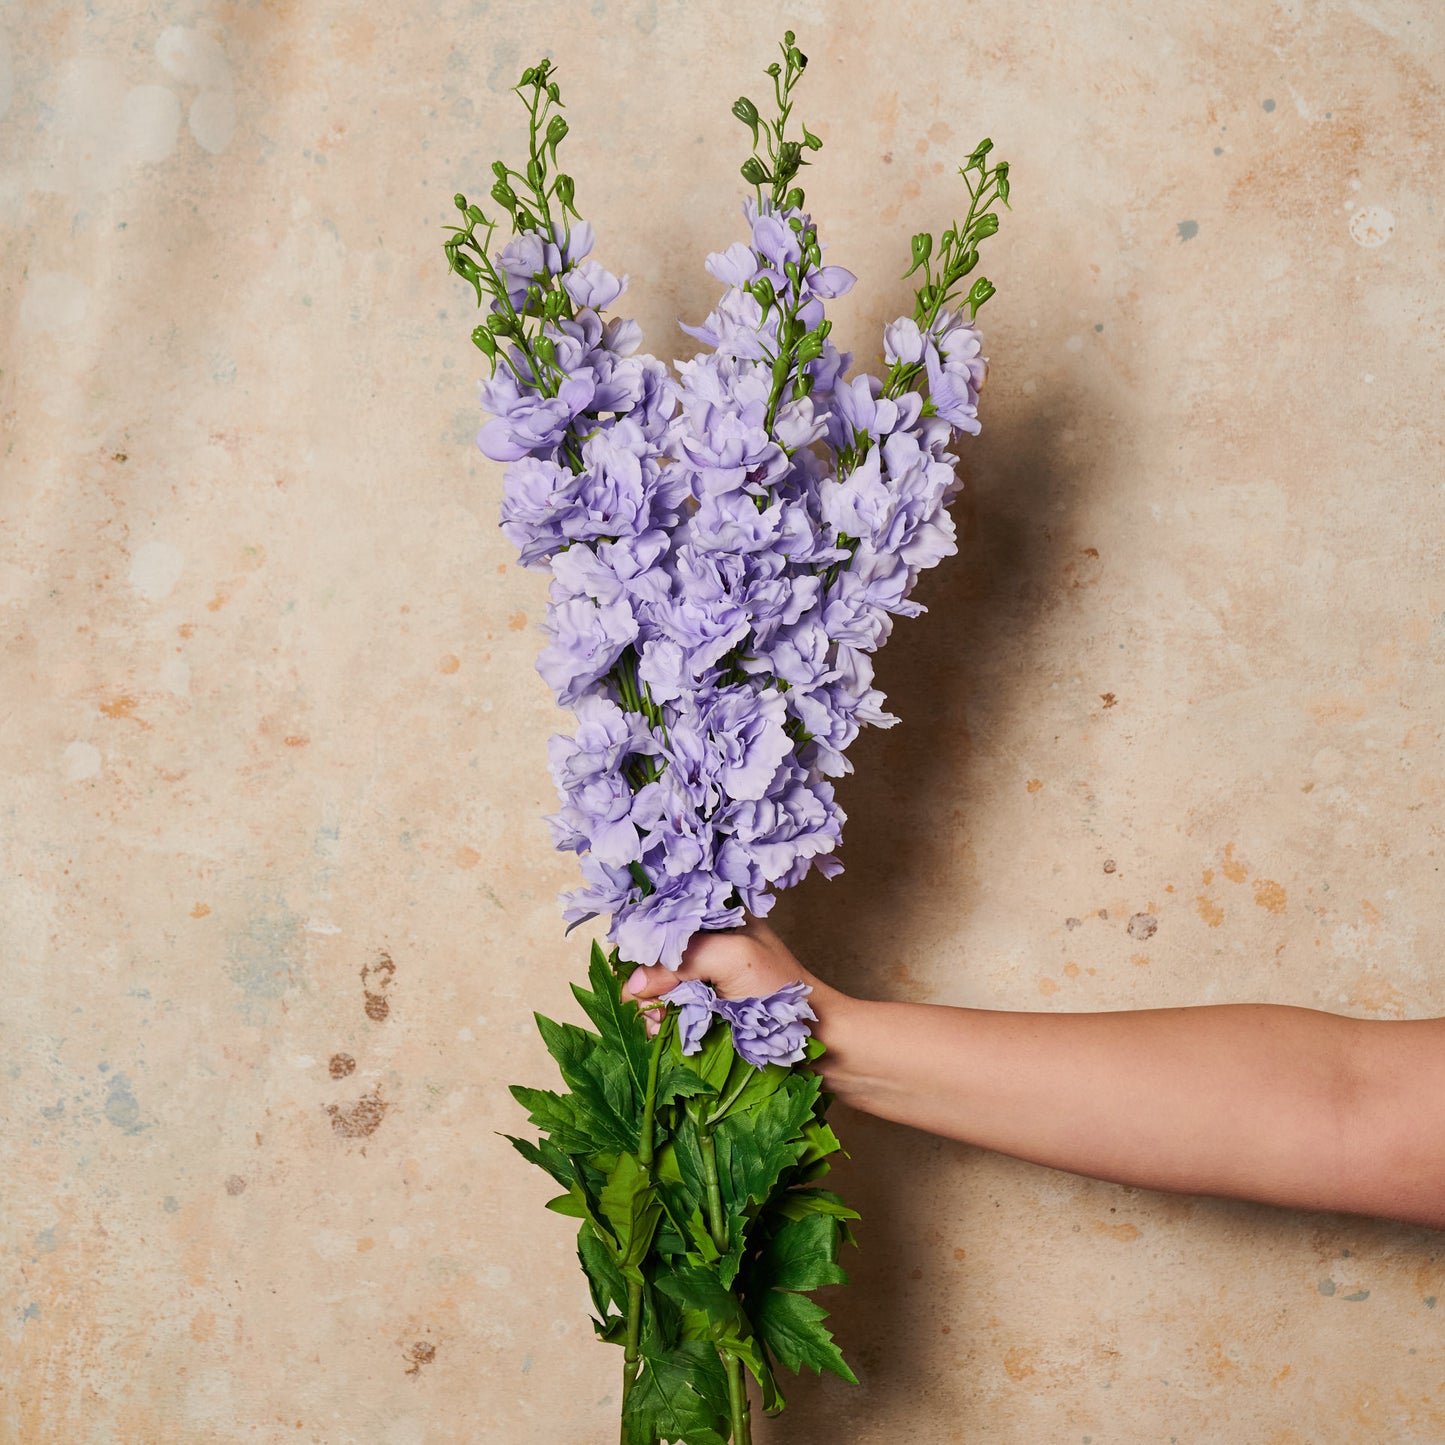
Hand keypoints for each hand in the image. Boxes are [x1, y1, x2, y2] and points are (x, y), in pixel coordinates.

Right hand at [622, 916, 826, 1035]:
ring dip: (650, 1007)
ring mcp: (701, 979)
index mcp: (715, 916)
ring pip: (652, 988)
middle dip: (644, 979)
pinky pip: (664, 1014)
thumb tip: (634, 984)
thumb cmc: (782, 992)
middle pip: (650, 955)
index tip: (637, 966)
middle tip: (654, 1004)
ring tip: (660, 1022)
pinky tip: (664, 1033)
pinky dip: (659, 1024)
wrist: (818, 1041)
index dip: (641, 939)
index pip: (660, 917)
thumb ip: (684, 960)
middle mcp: (704, 943)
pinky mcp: (700, 1012)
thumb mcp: (733, 958)